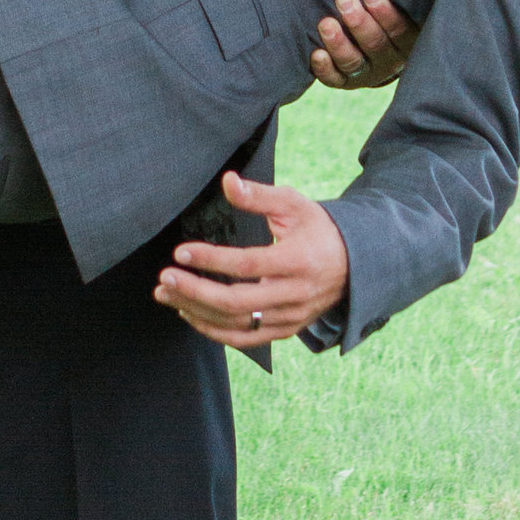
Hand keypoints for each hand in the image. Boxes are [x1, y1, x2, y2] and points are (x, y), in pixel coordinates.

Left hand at [155, 171, 348, 348]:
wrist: (354, 265)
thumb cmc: (318, 229)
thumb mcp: (294, 205)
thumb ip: (259, 196)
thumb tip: (228, 181)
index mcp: (298, 260)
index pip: (248, 264)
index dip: (212, 259)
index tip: (181, 252)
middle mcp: (294, 295)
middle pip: (237, 302)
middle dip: (195, 291)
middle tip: (165, 278)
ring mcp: (290, 318)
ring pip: (236, 324)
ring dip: (196, 311)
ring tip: (166, 294)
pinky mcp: (285, 331)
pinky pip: (245, 338)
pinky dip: (214, 330)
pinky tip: (189, 314)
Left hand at [307, 0, 416, 91]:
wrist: (379, 46)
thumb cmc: (385, 10)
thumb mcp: (400, 1)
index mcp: (409, 40)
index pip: (401, 29)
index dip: (386, 13)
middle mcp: (390, 60)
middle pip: (376, 45)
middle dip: (359, 22)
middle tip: (344, 0)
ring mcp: (368, 73)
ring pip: (354, 62)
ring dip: (339, 43)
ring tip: (326, 23)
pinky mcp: (346, 81)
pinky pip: (335, 80)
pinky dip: (325, 68)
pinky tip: (316, 54)